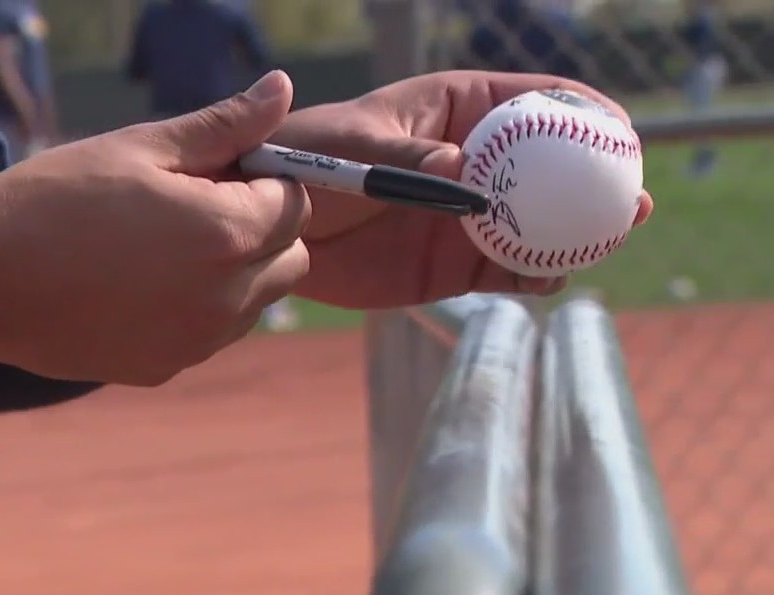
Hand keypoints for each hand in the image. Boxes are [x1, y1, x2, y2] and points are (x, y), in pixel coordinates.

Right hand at [0, 71, 309, 384]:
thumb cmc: (55, 199)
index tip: (219, 174)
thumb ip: (225, 125)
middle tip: (197, 209)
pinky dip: (198, 310)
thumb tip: (283, 88)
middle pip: (290, 260)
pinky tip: (140, 288)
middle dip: (262, 231)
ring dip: (236, 274)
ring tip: (164, 249)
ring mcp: (197, 341)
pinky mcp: (165, 369)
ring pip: (256, 302)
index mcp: (228, 233)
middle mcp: (226, 297)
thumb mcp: (141, 146)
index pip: (296, 205)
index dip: (265, 182)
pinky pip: (211, 334)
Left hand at [271, 70, 653, 308]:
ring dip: (576, 234)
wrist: (276, 228)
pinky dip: (532, 274)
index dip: (584, 113)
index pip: (534, 101)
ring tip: (606, 239)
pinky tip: (548, 277)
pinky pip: (506, 269)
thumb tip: (465, 167)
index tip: (620, 131)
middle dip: (598, 181)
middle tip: (633, 200)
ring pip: (538, 223)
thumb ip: (409, 156)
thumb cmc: (308, 161)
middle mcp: (473, 162)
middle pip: (553, 167)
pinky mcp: (453, 264)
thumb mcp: (356, 146)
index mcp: (456, 111)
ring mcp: (468, 215)